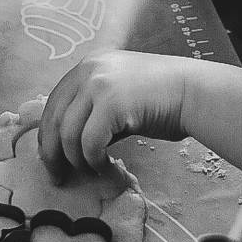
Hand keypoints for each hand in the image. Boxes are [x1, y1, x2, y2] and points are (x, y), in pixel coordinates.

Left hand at [38, 49, 187, 179]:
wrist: (194, 92)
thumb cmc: (162, 99)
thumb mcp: (119, 95)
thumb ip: (93, 111)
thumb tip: (68, 146)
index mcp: (87, 66)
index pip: (53, 103)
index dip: (47, 135)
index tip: (50, 158)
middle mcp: (88, 70)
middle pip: (54, 119)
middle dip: (52, 153)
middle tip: (58, 175)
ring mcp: (99, 84)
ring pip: (68, 134)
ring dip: (75, 160)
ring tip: (90, 171)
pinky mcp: (112, 103)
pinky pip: (89, 142)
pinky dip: (93, 161)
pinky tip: (105, 167)